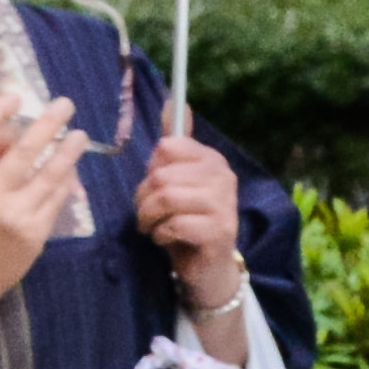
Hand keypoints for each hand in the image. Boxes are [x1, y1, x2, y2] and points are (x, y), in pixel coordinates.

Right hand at [0, 94, 82, 314]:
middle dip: (49, 122)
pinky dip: (65, 181)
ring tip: (78, 134)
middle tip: (65, 104)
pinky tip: (70, 170)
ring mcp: (18, 216)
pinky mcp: (37, 233)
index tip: (15, 97)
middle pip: (26, 148)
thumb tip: (14, 129)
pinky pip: (57, 199)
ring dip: (69, 150)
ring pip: (52, 173)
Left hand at [134, 120, 247, 318]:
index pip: (166, 147)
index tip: (156, 188)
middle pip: (160, 175)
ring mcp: (224, 203)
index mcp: (211, 159)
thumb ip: (173, 146)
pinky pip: (174, 224)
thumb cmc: (185, 220)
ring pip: (165, 198)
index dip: (151, 170)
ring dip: (149, 218)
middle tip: (148, 215)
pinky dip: (160, 234)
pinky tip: (167, 239)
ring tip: (154, 227)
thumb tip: (172, 102)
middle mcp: (222, 176)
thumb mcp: (176, 180)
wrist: (206, 266)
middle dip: (143, 199)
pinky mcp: (220, 230)